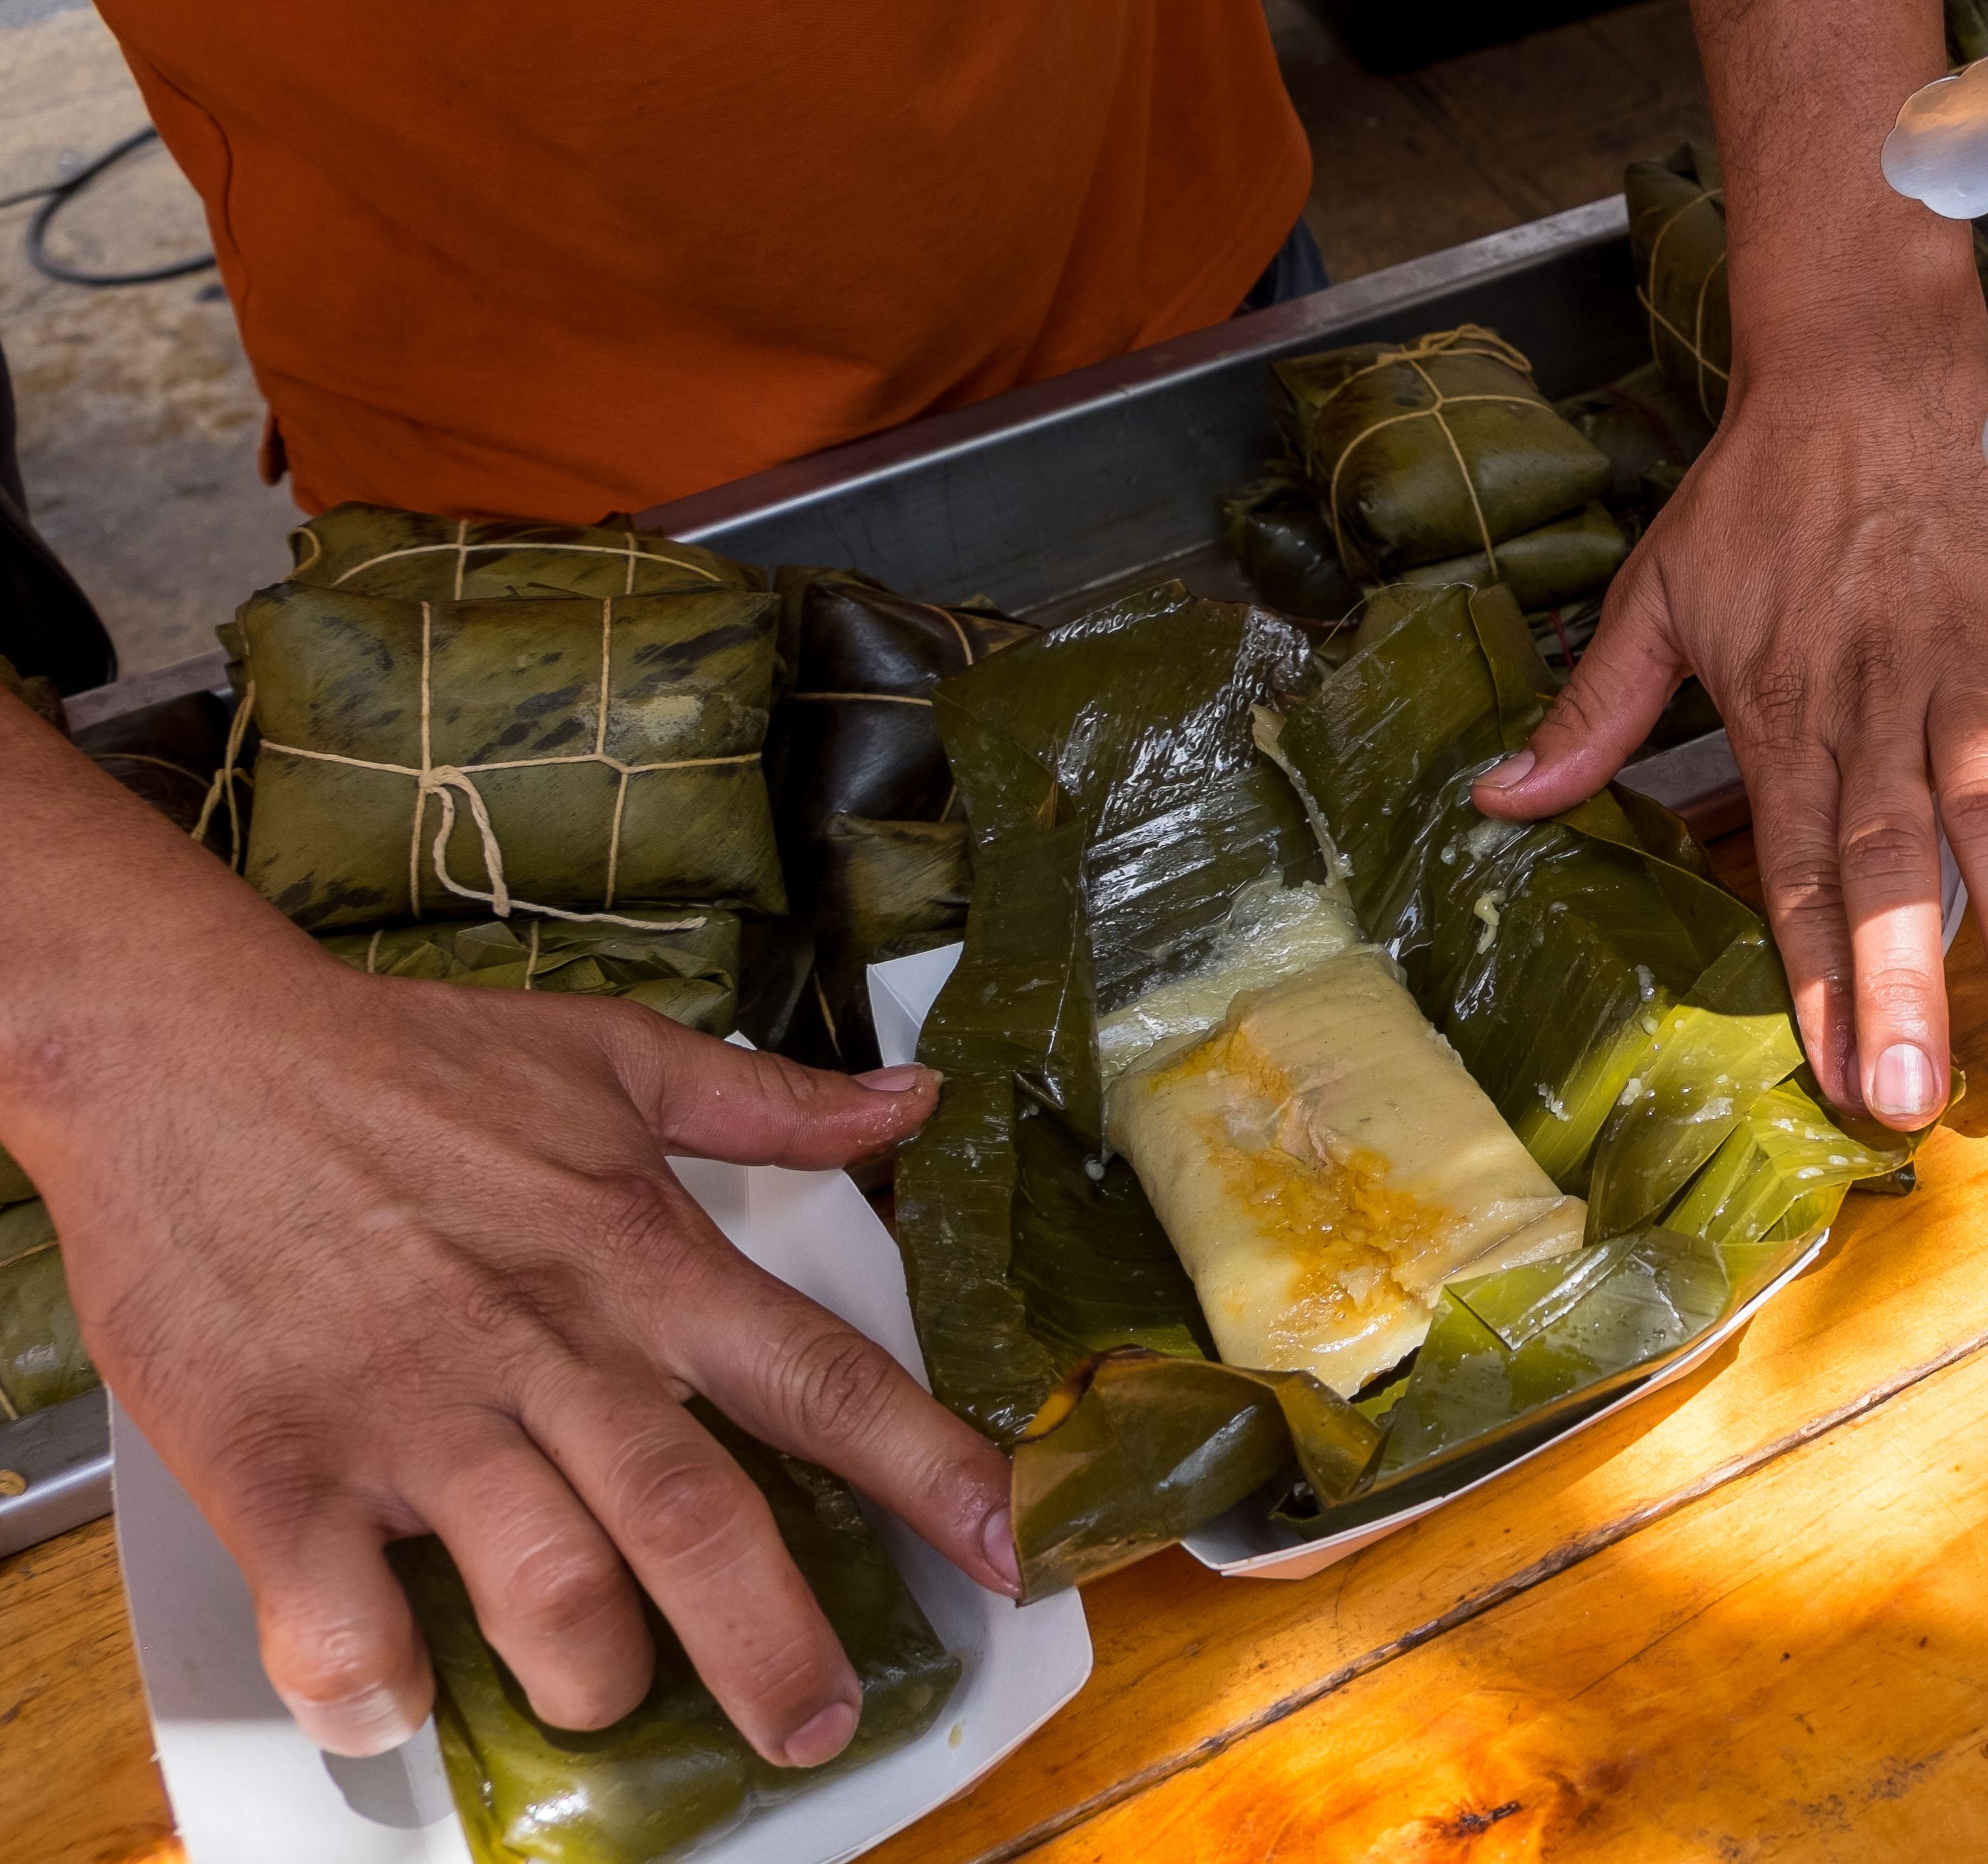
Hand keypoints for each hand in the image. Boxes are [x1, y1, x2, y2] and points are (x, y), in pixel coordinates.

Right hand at [0, 765, 1014, 1767]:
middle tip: (817, 1724)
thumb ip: (768, 1103)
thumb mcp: (610, 1055)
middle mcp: (548, 1348)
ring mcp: (415, 1414)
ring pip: (544, 1583)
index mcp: (641, 1260)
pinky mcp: (281, 1465)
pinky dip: (376, 1684)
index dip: (931, 1469)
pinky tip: (399, 1700)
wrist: (186, 1052)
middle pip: (696, 1516)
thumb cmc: (399, 1064)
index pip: (820, 1378)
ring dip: (591, 1670)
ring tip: (608, 1698)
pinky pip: (342, 1617)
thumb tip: (912, 1102)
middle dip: (771, 1638)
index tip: (1012, 1547)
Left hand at [1473, 239, 1987, 1127]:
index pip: (1795, 872)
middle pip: (1888, 868)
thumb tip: (1499, 802)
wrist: (1867, 359)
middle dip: (1901, 987)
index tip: (1835, 1080)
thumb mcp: (1658, 591)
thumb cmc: (1763, 485)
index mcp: (1782, 714)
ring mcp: (1970, 675)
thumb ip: (1594, 711)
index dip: (1813, 979)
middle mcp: (1876, 709)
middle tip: (1917, 1097)